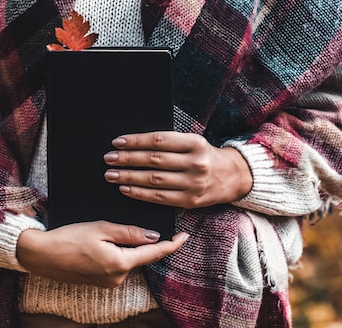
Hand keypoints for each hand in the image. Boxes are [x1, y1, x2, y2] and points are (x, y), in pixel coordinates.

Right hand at [16, 221, 187, 287]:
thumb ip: (130, 233)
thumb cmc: (68, 238)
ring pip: (129, 259)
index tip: (185, 235)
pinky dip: (117, 252)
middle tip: (121, 224)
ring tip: (102, 233)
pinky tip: (101, 242)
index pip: (154, 253)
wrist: (41, 255)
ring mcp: (109, 282)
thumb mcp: (102, 228)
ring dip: (126, 246)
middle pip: (141, 256)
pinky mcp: (101, 281)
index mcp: (120, 264)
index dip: (172, 244)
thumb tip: (154, 236)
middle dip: (140, 240)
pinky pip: (118, 264)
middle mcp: (118, 278)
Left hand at [103, 131, 252, 208]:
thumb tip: (133, 144)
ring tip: (111, 174)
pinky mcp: (190, 201)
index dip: (136, 141)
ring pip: (154, 180)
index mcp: (195, 143)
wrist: (232, 176)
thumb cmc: (204, 156)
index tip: (117, 142)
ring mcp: (193, 183)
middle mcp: (195, 163)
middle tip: (108, 158)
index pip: (159, 140)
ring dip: (129, 177)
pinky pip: (159, 198)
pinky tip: (125, 189)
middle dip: (128, 159)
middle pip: (154, 160)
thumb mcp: (193, 142)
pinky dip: (139, 193)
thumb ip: (169, 143)